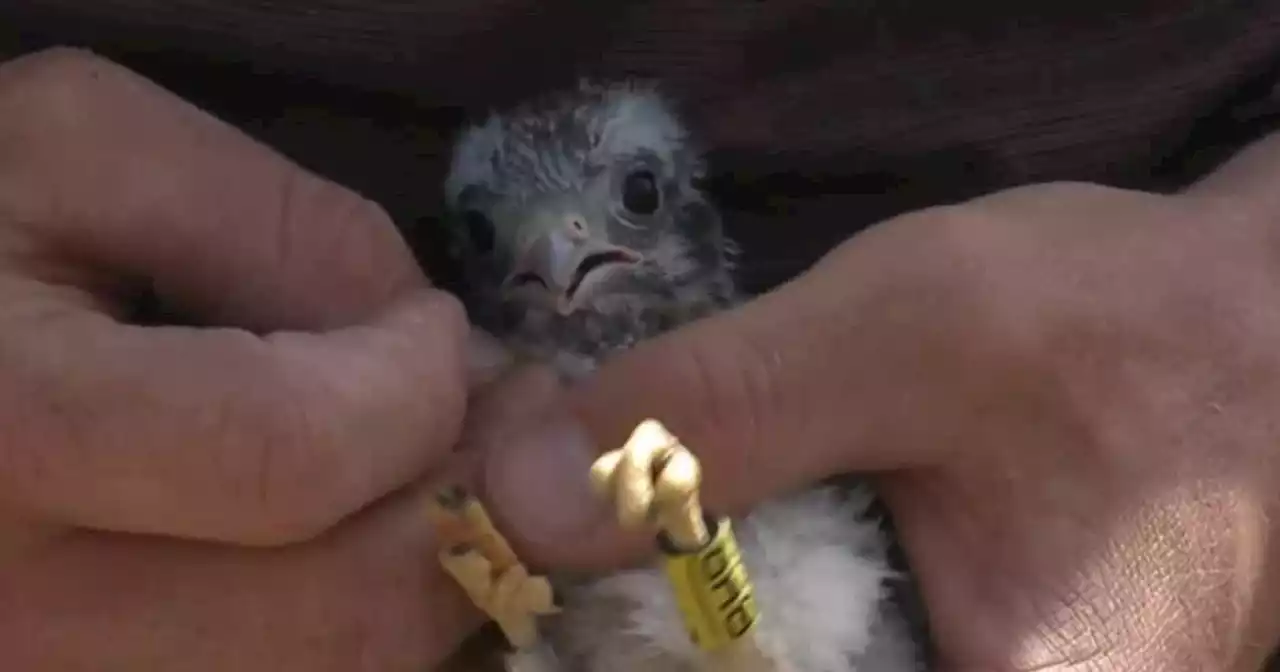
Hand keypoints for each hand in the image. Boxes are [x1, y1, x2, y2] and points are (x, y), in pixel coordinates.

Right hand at [0, 48, 494, 669]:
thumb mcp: (83, 153)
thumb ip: (282, 229)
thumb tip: (438, 352)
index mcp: (3, 435)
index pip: (292, 460)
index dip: (414, 391)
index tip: (436, 333)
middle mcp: (21, 619)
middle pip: (344, 616)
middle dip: (471, 503)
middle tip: (497, 415)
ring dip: (432, 569)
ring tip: (423, 464)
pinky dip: (366, 617)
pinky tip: (364, 528)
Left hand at [472, 135, 1279, 669]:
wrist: (1246, 325)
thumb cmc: (1120, 330)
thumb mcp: (914, 336)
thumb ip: (729, 413)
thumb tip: (514, 494)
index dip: (619, 665)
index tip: (539, 597)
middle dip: (642, 627)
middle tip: (560, 534)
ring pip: (771, 668)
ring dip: (676, 601)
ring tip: (614, 520)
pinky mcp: (949, 656)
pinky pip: (808, 644)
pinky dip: (735, 587)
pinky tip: (695, 517)